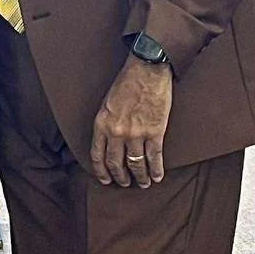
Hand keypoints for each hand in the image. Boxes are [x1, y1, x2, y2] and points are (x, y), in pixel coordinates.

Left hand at [89, 56, 172, 187]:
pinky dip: (156, 169)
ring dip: (140, 176)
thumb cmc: (126, 83)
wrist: (147, 70)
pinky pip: (154, 157)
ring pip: (136, 163)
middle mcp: (116, 133)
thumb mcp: (106, 103)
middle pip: (116, 163)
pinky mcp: (155, 132)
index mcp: (101, 125)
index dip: (101, 171)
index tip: (106, 179)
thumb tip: (108, 141)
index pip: (97, 156)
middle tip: (125, 183)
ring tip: (143, 183)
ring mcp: (136, 134)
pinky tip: (157, 176)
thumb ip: (106, 124)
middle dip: (121, 177)